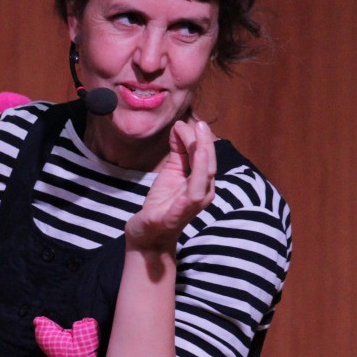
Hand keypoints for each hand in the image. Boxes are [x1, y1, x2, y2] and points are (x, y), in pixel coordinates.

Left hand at [124, 120, 216, 250]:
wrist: (147, 235)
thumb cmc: (162, 205)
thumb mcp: (170, 173)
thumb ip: (178, 152)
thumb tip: (180, 127)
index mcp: (201, 182)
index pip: (205, 156)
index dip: (199, 138)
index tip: (189, 121)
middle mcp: (204, 192)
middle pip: (209, 162)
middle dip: (205, 141)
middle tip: (199, 123)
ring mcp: (195, 204)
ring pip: (206, 174)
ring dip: (203, 153)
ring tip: (199, 133)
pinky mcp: (182, 212)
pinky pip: (195, 192)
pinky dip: (197, 173)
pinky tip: (195, 158)